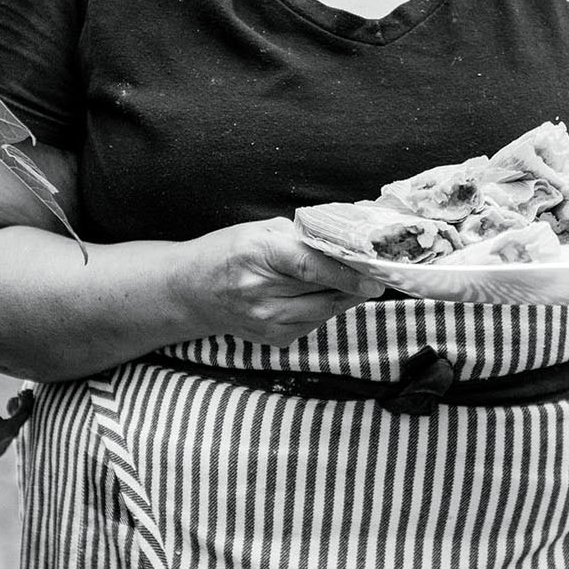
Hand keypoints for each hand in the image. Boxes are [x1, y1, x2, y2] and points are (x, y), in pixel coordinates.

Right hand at [176, 217, 384, 347]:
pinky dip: (325, 310)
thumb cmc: (228, 251)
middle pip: (322, 292)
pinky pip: (313, 324)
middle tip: (377, 273)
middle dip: (354, 284)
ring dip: (344, 298)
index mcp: (257, 254)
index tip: (373, 278)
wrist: (191, 290)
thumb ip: (300, 236)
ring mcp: (265, 320)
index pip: (310, 267)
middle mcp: (260, 292)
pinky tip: (323, 295)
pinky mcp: (272, 339)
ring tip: (358, 284)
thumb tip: (341, 243)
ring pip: (323, 312)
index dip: (346, 274)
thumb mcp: (259, 229)